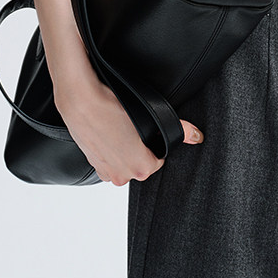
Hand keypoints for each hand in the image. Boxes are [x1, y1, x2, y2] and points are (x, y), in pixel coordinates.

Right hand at [54, 77, 203, 185]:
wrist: (81, 101)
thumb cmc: (112, 108)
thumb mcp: (149, 116)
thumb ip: (178, 130)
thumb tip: (196, 136)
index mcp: (141, 168)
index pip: (159, 161)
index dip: (156, 147)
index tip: (148, 134)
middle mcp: (123, 176)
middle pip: (142, 165)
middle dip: (141, 150)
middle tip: (133, 130)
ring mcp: (106, 173)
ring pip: (126, 164)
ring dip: (126, 152)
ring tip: (120, 131)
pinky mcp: (93, 166)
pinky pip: (111, 163)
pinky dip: (111, 151)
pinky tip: (109, 134)